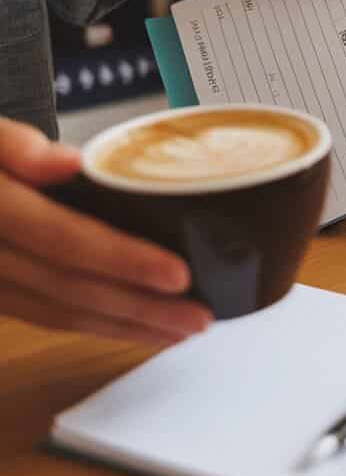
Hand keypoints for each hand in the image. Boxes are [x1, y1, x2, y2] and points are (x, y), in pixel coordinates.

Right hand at [0, 119, 210, 345]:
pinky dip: (95, 324)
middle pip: (70, 290)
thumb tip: (69, 162)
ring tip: (180, 329)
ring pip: (59, 314)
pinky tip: (131, 324)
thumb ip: (16, 145)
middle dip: (139, 309)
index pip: (63, 240)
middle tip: (198, 317)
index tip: (177, 274)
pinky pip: (45, 317)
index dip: (122, 260)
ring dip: (123, 327)